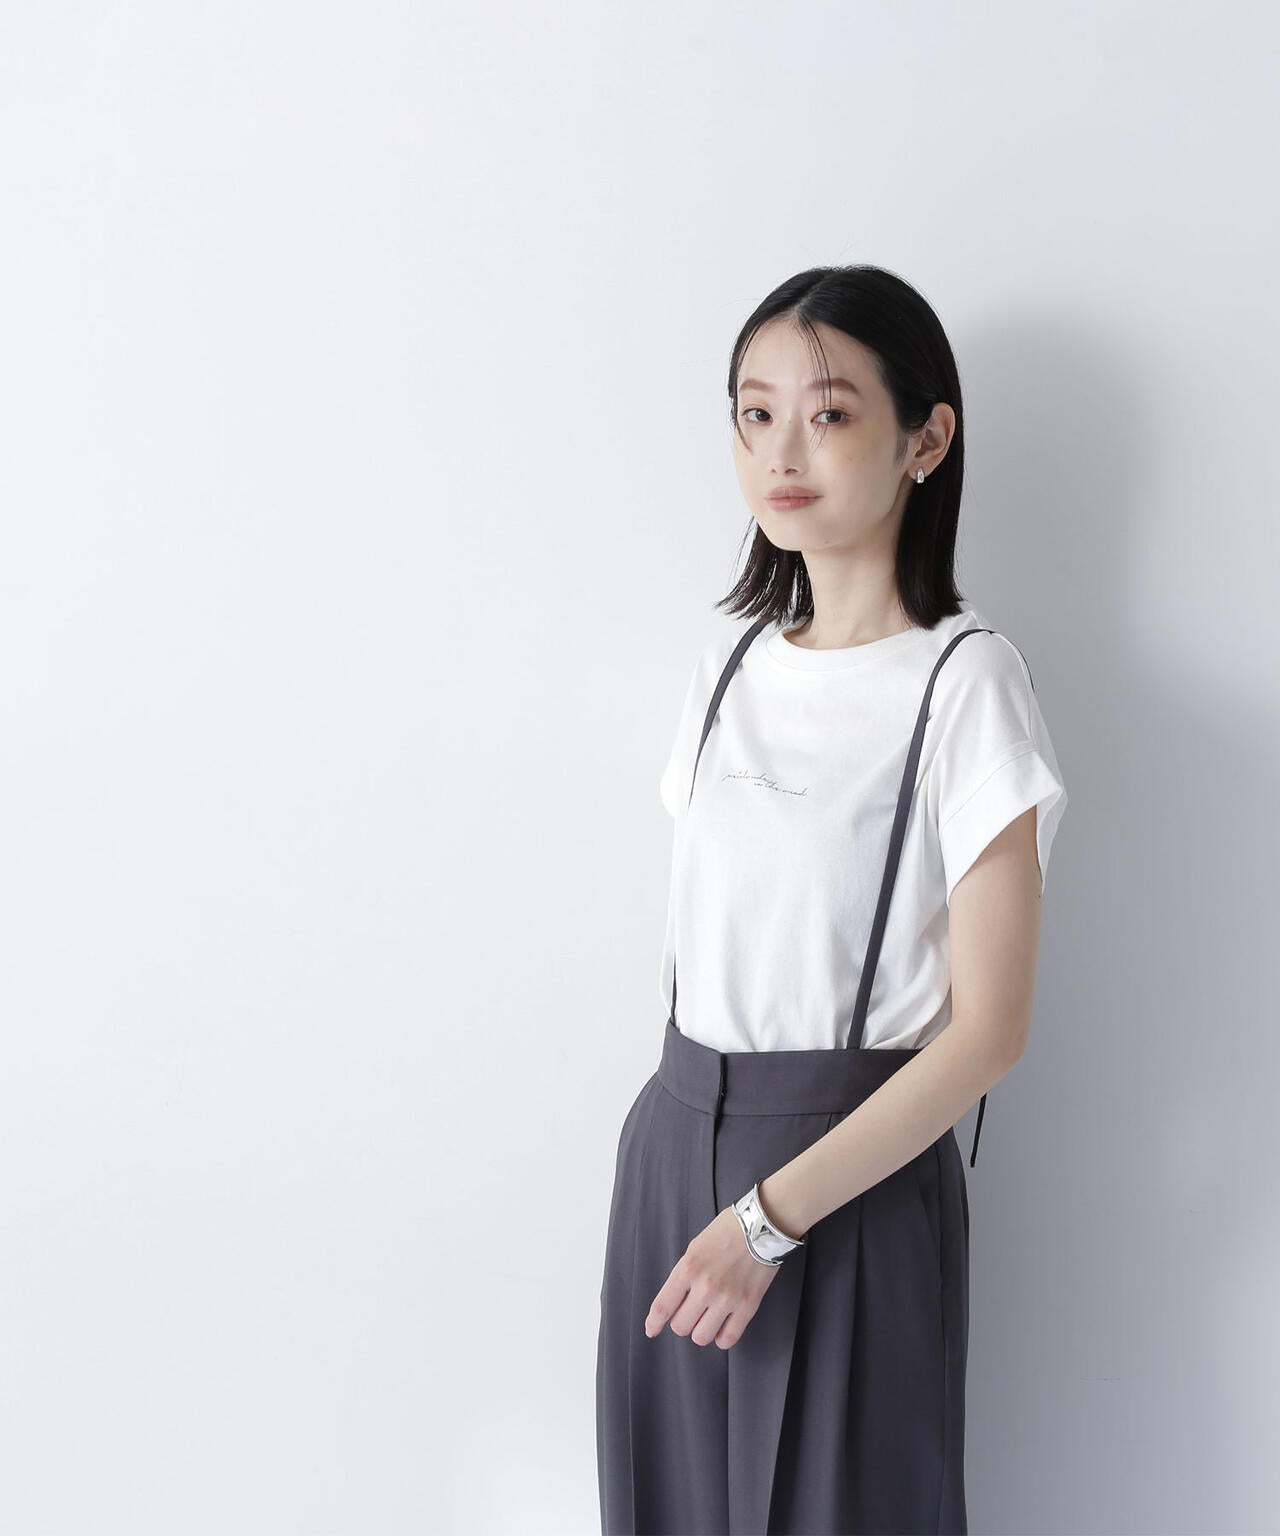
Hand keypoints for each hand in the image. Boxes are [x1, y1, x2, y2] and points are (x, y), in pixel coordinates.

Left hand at [643, 1205, 782, 1349]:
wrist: (762, 1226)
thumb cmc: (728, 1231)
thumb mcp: (695, 1247)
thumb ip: (684, 1274)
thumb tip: (675, 1299)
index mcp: (688, 1268)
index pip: (662, 1306)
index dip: (654, 1323)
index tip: (652, 1329)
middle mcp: (705, 1286)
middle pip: (680, 1326)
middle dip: (681, 1322)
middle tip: (689, 1313)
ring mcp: (727, 1298)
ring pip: (701, 1337)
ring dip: (701, 1331)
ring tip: (706, 1319)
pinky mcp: (748, 1306)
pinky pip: (728, 1338)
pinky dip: (721, 1338)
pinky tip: (722, 1328)